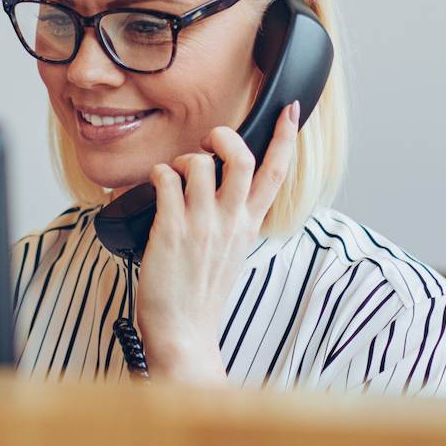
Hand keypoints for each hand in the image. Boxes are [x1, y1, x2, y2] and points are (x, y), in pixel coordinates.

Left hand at [133, 101, 302, 385]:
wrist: (185, 334)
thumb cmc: (202, 295)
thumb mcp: (232, 253)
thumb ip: (235, 220)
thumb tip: (224, 190)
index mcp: (248, 226)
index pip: (275, 174)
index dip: (285, 137)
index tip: (290, 111)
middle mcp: (230, 222)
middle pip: (242, 159)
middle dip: (225, 136)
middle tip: (210, 140)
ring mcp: (201, 225)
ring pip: (200, 164)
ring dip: (184, 159)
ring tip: (175, 175)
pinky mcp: (170, 231)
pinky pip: (166, 180)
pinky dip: (158, 174)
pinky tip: (155, 185)